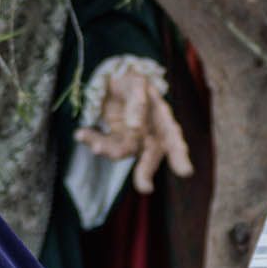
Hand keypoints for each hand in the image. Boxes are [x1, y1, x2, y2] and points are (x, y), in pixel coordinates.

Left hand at [75, 62, 195, 194]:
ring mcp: (132, 141)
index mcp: (163, 119)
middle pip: (151, 156)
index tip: (185, 172)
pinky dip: (91, 140)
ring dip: (107, 149)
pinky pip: (104, 145)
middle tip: (145, 187)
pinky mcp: (114, 141)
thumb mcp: (135, 82)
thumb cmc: (131, 81)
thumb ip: (137, 100)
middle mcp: (151, 135)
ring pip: (122, 151)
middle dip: (147, 171)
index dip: (180, 155)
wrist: (112, 80)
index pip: (174, 138)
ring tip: (93, 144)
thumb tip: (135, 127)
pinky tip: (81, 134)